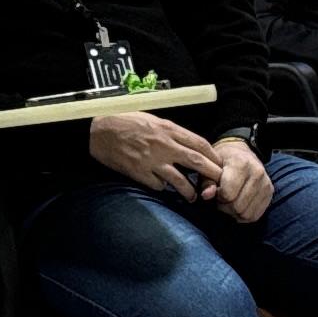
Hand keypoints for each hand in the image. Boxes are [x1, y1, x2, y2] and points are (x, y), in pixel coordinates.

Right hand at [86, 106, 225, 200]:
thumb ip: (170, 132)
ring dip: (190, 191)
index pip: (200, 144)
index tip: (218, 164)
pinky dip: (162, 188)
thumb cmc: (124, 120)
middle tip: (217, 184)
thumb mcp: (152, 119)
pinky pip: (158, 185)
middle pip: (196, 161)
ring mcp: (152, 161)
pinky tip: (163, 188)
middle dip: (211, 174)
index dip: (213, 156)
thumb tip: (187, 144)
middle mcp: (164, 145)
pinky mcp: (139, 173)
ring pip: (180, 180)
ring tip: (193, 197)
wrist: (99, 130)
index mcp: (169, 129)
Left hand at [195, 138, 275, 224]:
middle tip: (222, 198)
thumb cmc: (222, 162)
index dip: (219, 196)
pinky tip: (238, 205)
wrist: (241, 153)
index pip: (228, 193)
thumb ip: (207, 182)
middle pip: (238, 206)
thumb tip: (206, 195)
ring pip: (246, 214)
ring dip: (234, 212)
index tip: (217, 190)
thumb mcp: (210, 167)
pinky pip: (255, 215)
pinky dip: (244, 215)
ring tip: (230, 201)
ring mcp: (266, 183)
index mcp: (241, 163)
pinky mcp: (270, 192)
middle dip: (226, 206)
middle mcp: (257, 172)